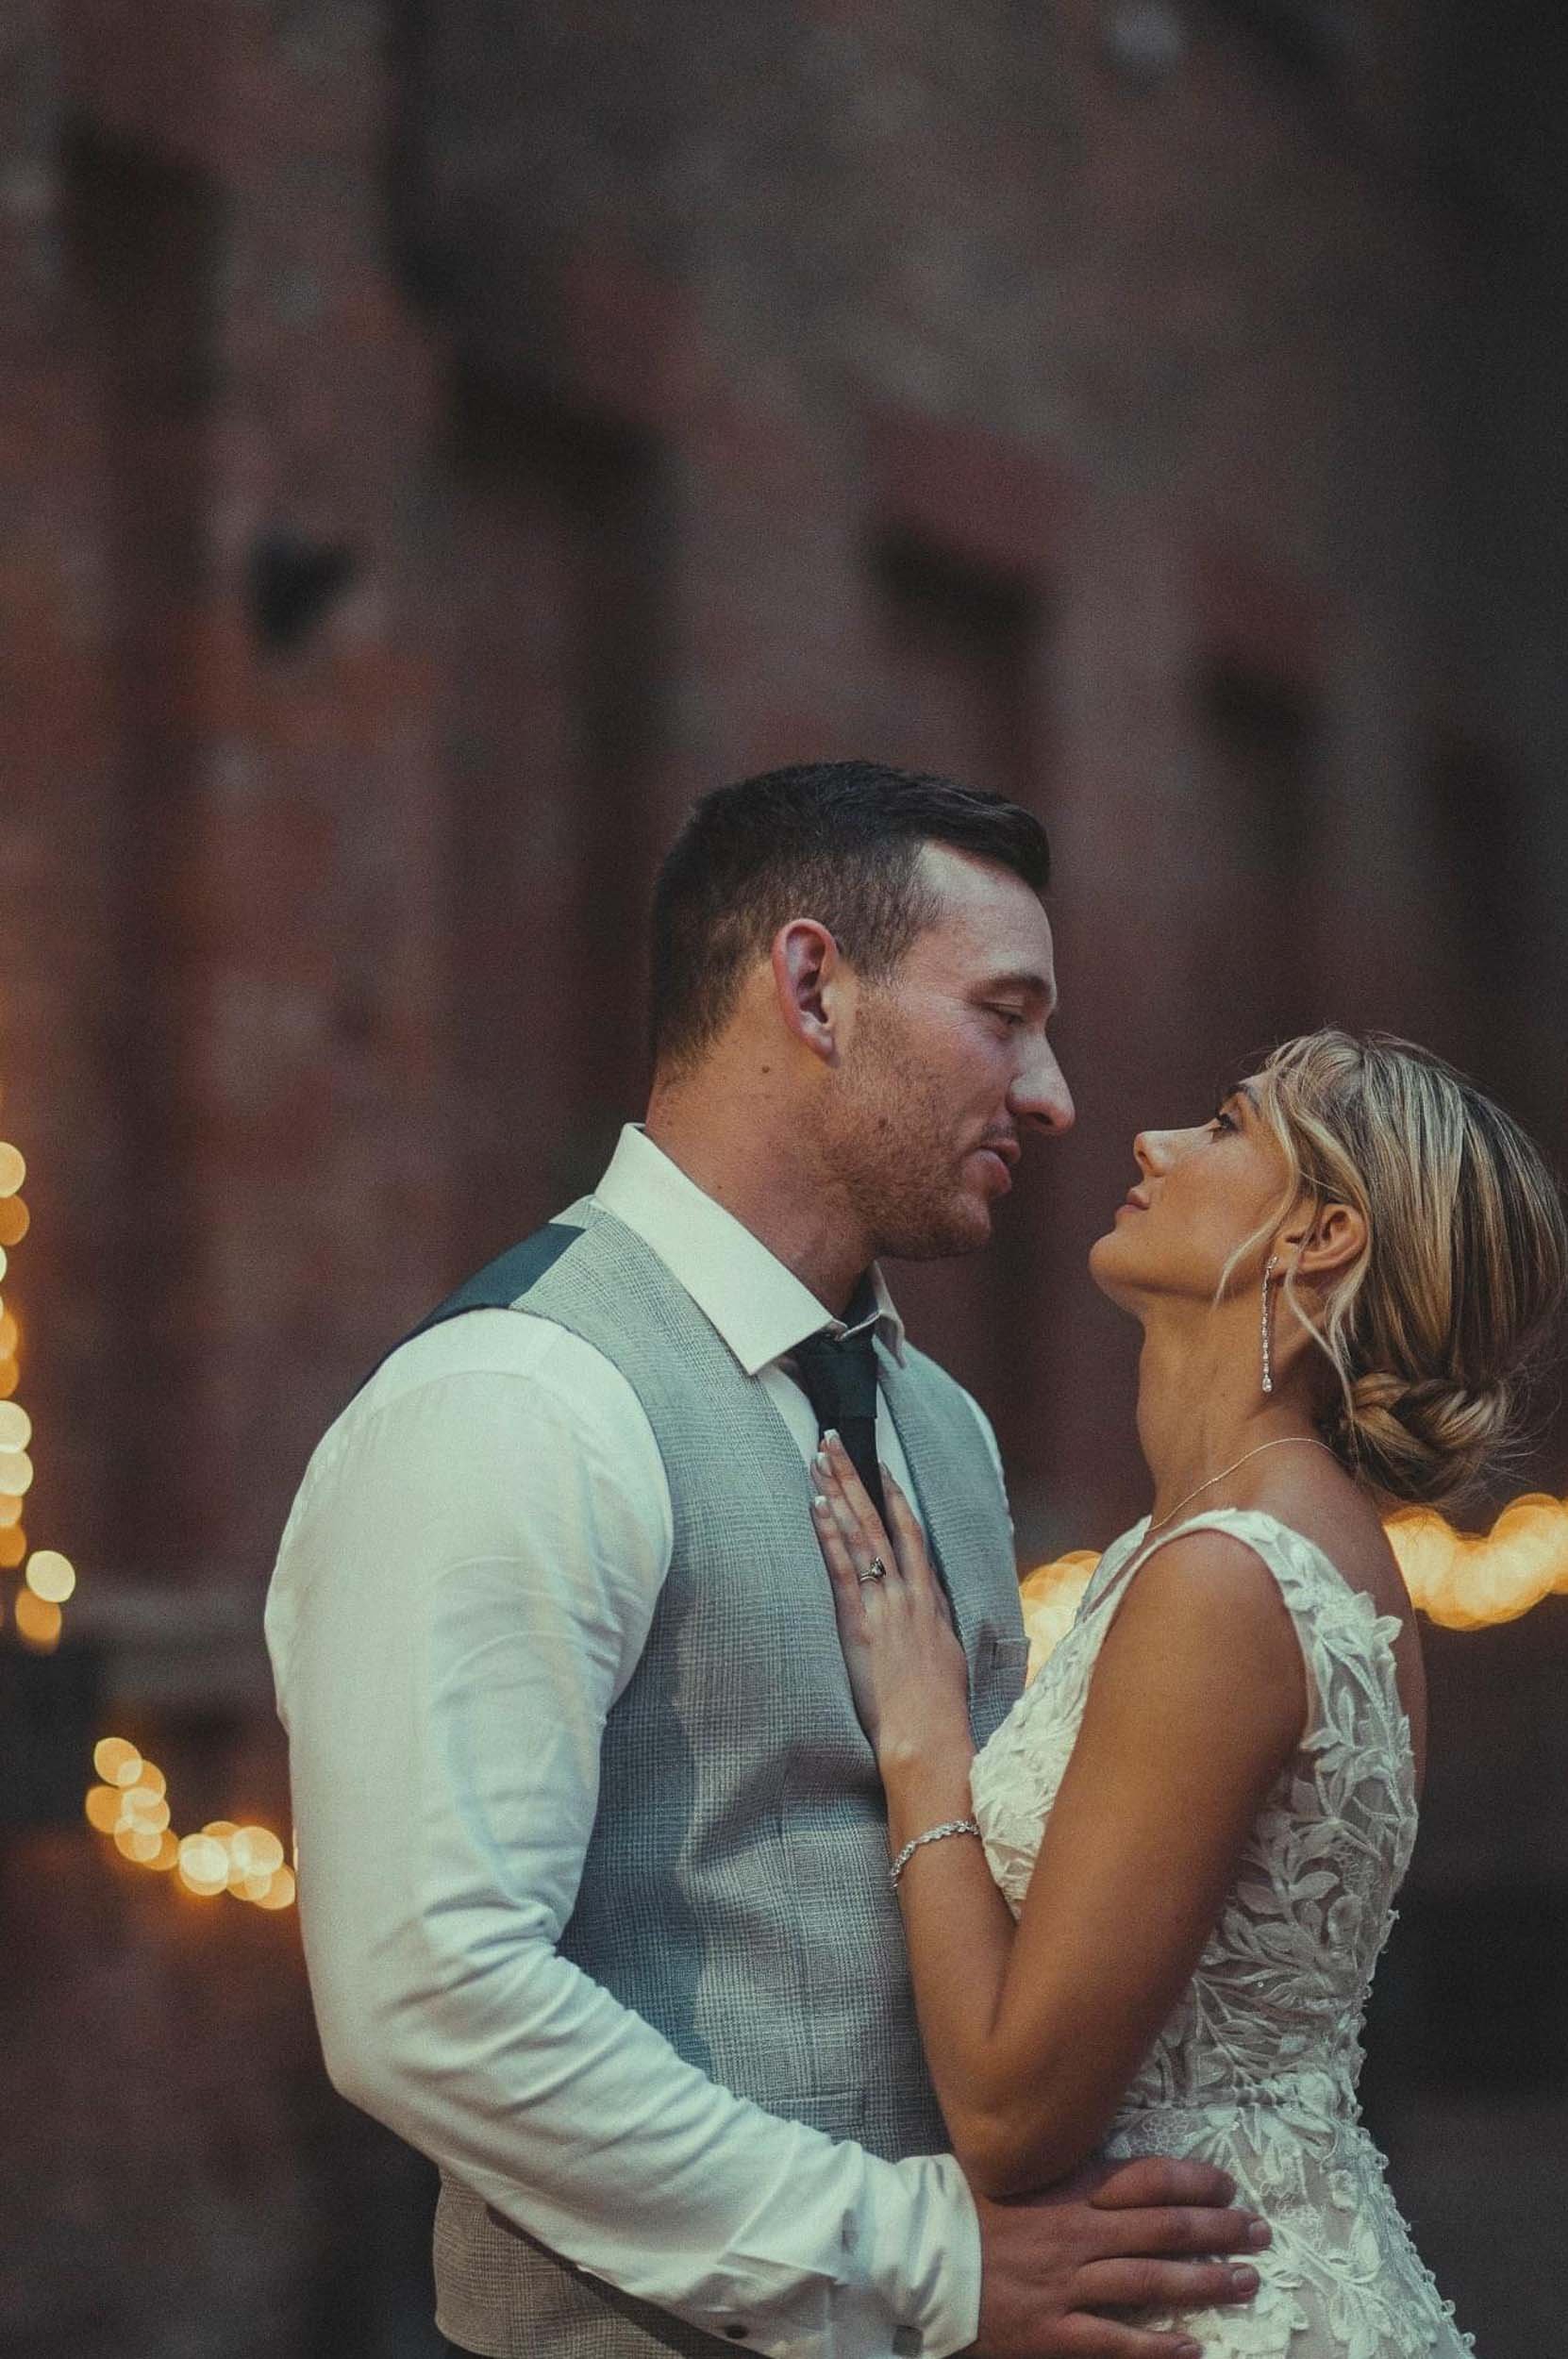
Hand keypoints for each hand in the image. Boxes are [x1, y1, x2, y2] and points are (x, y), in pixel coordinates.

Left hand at [809, 1433, 969, 1755]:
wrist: (930, 1736)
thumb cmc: (939, 1709)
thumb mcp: (948, 1657)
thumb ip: (936, 1625)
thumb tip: (930, 1608)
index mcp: (931, 1598)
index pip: (911, 1532)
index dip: (892, 1496)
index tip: (878, 1465)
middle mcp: (910, 1592)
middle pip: (880, 1519)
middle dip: (855, 1476)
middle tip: (833, 1438)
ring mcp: (886, 1604)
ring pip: (860, 1533)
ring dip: (837, 1491)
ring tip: (818, 1457)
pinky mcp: (861, 1622)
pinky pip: (844, 1567)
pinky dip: (829, 1533)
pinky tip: (815, 1505)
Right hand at [967, 2154, 1269, 2358]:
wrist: (917, 2257)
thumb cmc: (966, 2211)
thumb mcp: (1018, 2173)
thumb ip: (1068, 2173)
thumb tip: (1120, 2172)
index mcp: (1067, 2188)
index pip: (1146, 2177)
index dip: (1193, 2180)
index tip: (1227, 2185)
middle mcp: (1076, 2231)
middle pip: (1162, 2227)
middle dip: (1217, 2228)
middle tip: (1259, 2232)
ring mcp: (1066, 2283)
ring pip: (1150, 2280)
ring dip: (1204, 2281)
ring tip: (1245, 2281)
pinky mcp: (1052, 2331)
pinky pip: (1115, 2340)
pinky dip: (1157, 2345)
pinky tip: (1192, 2346)